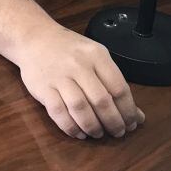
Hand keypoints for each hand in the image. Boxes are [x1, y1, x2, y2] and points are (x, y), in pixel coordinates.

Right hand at [18, 25, 143, 139]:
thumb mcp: (95, 57)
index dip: (128, 111)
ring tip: (98, 133)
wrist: (34, 37)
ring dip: (93, 127)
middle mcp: (78, 65)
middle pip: (101, 101)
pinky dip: (71, 127)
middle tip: (117, 133)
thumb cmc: (68, 50)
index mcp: (96, 55)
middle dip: (113, 122)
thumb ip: (114, 83)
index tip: (131, 123)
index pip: (119, 88)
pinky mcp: (42, 88)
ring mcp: (59, 77)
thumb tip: (136, 114)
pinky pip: (59, 113)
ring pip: (80, 109)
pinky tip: (79, 133)